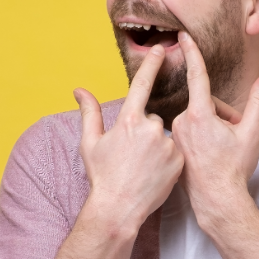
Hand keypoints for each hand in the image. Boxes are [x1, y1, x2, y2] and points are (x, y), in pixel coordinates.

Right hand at [74, 44, 183, 231]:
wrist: (119, 209)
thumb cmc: (102, 176)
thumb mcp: (90, 143)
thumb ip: (89, 113)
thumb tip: (79, 90)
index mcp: (128, 121)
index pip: (142, 84)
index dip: (152, 64)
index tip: (161, 49)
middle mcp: (150, 128)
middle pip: (151, 118)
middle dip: (143, 131)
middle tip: (132, 155)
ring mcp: (167, 144)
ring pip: (163, 134)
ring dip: (155, 144)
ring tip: (143, 166)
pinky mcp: (179, 159)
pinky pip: (174, 149)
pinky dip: (167, 157)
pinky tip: (155, 172)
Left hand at [171, 31, 258, 223]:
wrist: (216, 201)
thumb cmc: (232, 169)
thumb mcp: (251, 133)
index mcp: (199, 114)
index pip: (197, 76)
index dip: (192, 53)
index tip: (182, 36)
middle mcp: (182, 122)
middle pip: (206, 104)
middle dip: (223, 114)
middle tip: (235, 135)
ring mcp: (176, 136)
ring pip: (198, 118)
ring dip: (213, 126)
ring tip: (222, 148)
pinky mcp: (174, 147)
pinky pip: (190, 132)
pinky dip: (202, 137)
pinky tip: (210, 156)